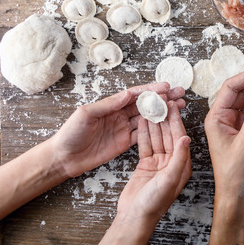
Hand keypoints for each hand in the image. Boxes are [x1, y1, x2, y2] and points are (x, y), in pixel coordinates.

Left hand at [50, 82, 184, 177]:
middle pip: (145, 104)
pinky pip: (144, 134)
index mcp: (111, 105)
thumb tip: (128, 94)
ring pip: (148, 118)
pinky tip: (167, 124)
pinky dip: (156, 129)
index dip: (151, 90)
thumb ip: (108, 104)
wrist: (63, 158)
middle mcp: (119, 114)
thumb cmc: (70, 133)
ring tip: (179, 106)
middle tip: (180, 93)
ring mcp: (123, 128)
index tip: (166, 86)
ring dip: (163, 112)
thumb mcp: (86, 114)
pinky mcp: (124, 143)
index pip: (135, 95)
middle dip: (163, 98)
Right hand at [116, 100, 191, 223]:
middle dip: (165, 118)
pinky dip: (143, 133)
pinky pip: (146, 145)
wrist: (134, 217)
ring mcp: (159, 163)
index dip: (176, 121)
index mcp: (182, 165)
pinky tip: (142, 121)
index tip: (173, 106)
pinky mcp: (146, 164)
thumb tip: (186, 138)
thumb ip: (178, 157)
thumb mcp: (169, 179)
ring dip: (154, 123)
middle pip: (169, 135)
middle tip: (160, 102)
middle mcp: (172, 162)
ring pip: (157, 138)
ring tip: (150, 107)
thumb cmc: (154, 203)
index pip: (180, 137)